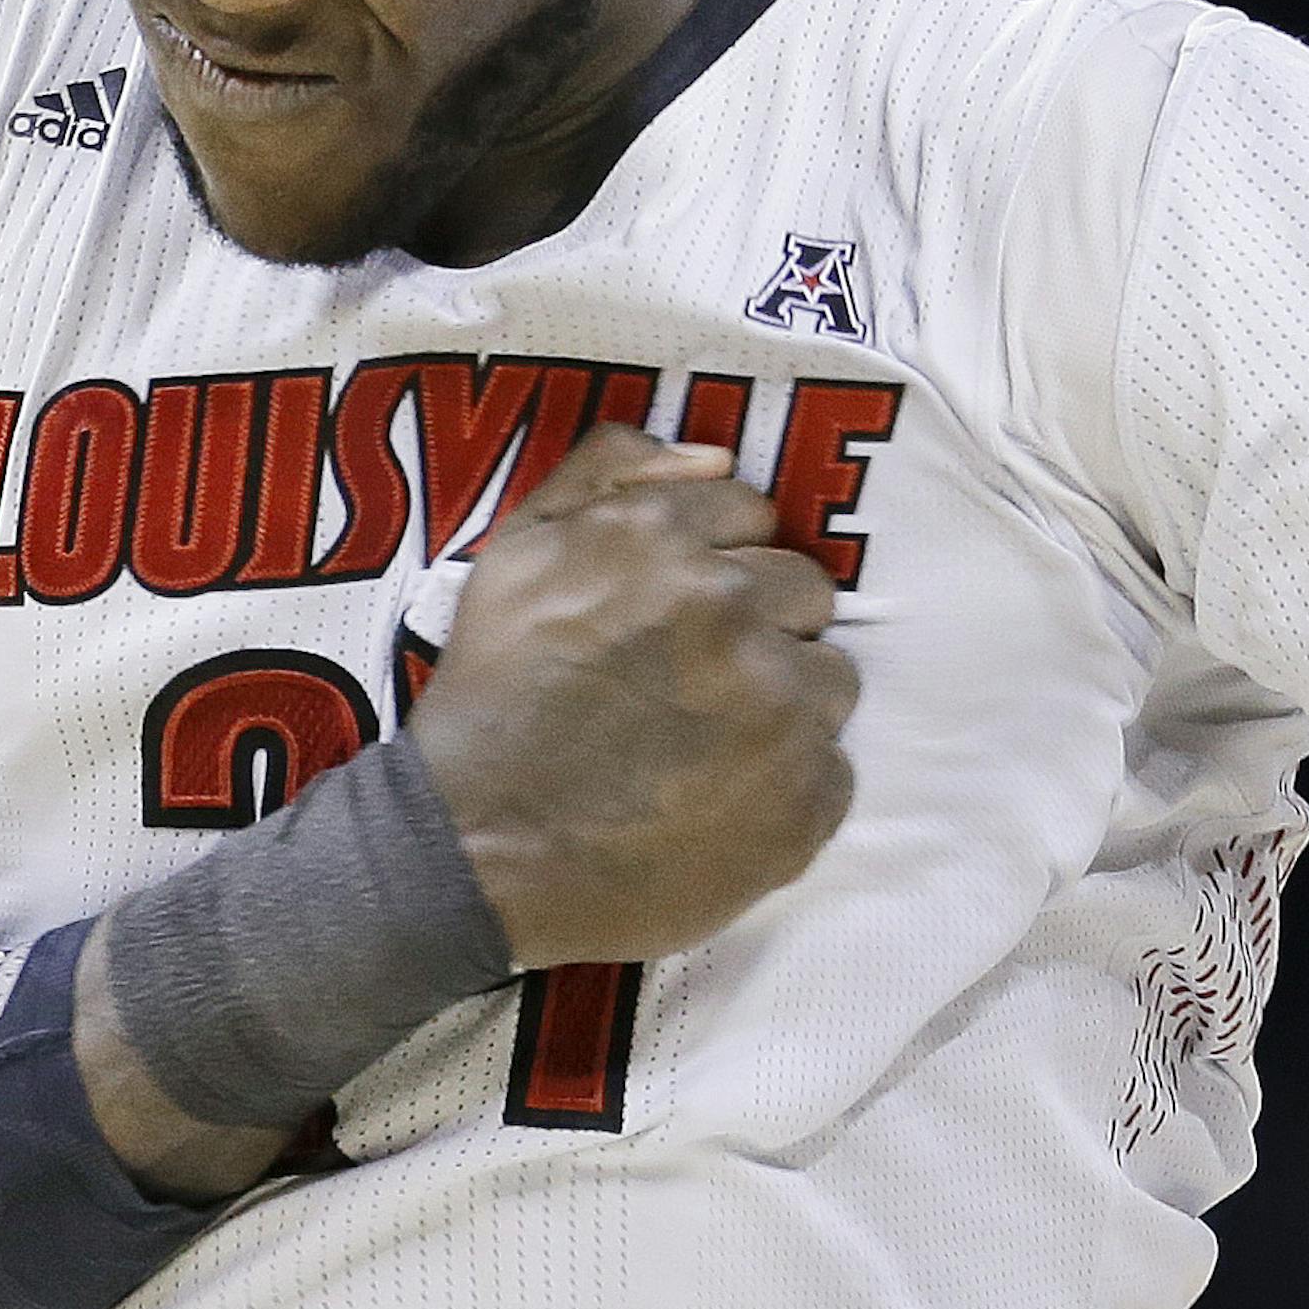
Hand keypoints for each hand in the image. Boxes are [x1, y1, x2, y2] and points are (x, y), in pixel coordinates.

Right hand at [406, 424, 856, 967]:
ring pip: (830, 680)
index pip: (753, 515)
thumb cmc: (490, 699)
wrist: (476, 853)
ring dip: (782, 704)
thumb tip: (717, 456)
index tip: (682, 613)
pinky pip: (832, 772)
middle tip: (693, 682)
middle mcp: (733, 606)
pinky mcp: (805, 798)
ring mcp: (779, 705)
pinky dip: (786, 789)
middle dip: (760, 626)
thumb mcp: (515, 551)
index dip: (718, 563)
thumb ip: (607, 472)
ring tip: (707, 748)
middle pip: (805, 590)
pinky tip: (718, 803)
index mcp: (662, 538)